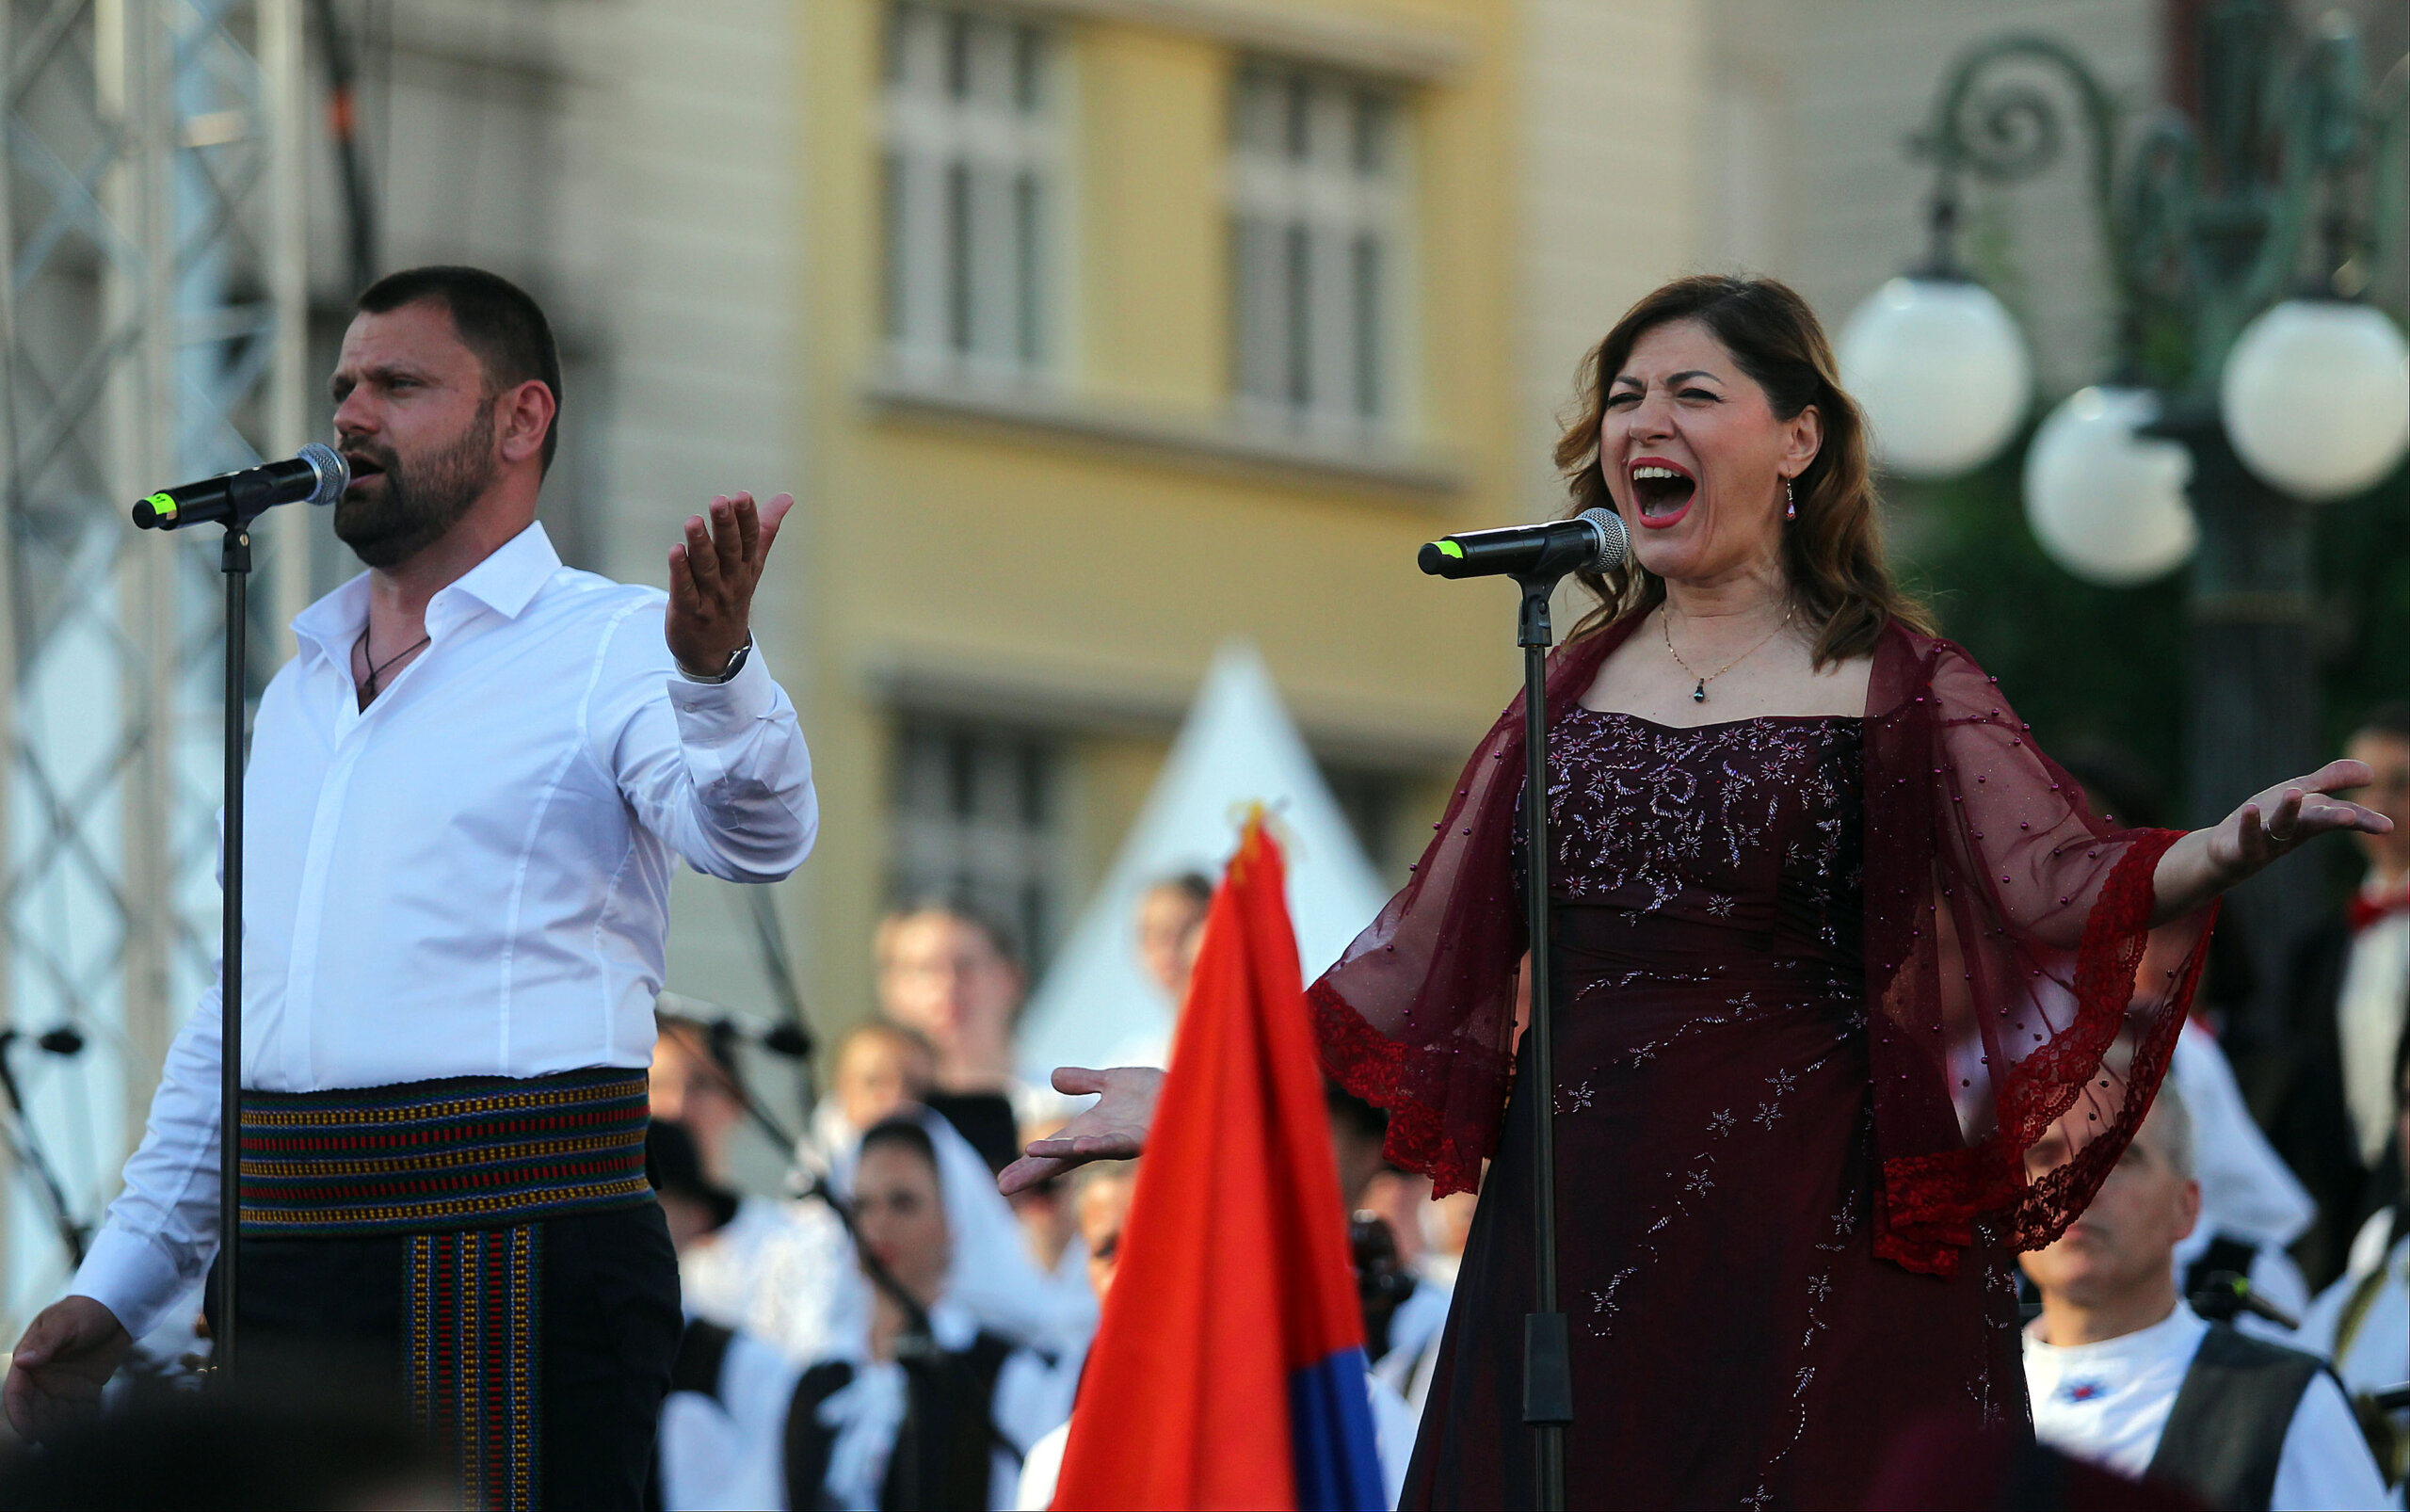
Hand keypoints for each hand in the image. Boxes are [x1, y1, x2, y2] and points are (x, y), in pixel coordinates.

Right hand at [6, 1296, 130, 1442]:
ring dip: (61, 1429)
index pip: (17, 1393)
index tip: (29, 1435)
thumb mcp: (65, 1322)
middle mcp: (43, 1377)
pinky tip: (90, 1429)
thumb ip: (45, 1341)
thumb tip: (23, 1360)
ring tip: (71, 1441)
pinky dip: (83, 1422)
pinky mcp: (85, 1390)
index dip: (20, 1416)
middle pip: (36, 1410)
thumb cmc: (86, 1310)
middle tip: (55, 1443)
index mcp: (29, 1361)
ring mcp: (64, 1385)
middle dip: (43, 1428)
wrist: (118, 1309)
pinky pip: (81, 1412)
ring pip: (56, 1415)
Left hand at [667, 491, 792, 676]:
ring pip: (706, 568)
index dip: (747, 518)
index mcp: (746, 567)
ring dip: (700, 545)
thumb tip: (786, 497)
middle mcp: (731, 581)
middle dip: (726, 526)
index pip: (751, 540)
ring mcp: (711, 597)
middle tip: (721, 501)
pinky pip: (684, 590)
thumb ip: (765, 529)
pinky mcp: (689, 611)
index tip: (743, 496)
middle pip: (730, 551)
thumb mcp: (753, 565)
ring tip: (693, 522)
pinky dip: (680, 572)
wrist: (718, 653)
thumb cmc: (732, 598)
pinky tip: (675, 552)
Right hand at [997, 1066, 1162, 1195]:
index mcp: (1093, 1130)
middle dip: (1034, 1171)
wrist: (1195, 1090)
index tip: (1002, 1183)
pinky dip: (1098, 1143)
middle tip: (1003, 1186)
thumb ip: (1085, 1081)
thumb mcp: (1113, 1082)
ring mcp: (1122, 1141)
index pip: (1054, 1151)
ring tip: (1030, 1151)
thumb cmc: (1158, 1092)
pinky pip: (1117, 1142)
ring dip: (1059, 1152)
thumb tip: (1053, 1078)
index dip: (1030, 1165)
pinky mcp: (1143, 1136)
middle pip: (1061, 1158)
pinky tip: (1080, 1145)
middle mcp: (1103, 1141)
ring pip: (1085, 1150)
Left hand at [2207, 760, 2391, 881]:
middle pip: (2315, 822)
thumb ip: (2332, 781)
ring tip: (2294, 792)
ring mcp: (2267, 842)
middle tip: (2350, 817)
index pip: (2341, 816)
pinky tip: (2250, 808)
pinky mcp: (2240, 850)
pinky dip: (2249, 824)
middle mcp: (2292, 831)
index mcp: (2311, 818)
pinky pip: (2247, 838)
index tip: (2388, 827)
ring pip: (2280, 827)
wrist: (2226, 852)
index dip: (2363, 820)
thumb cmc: (2268, 820)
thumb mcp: (2302, 795)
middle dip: (2332, 819)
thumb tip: (2371, 770)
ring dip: (2288, 811)